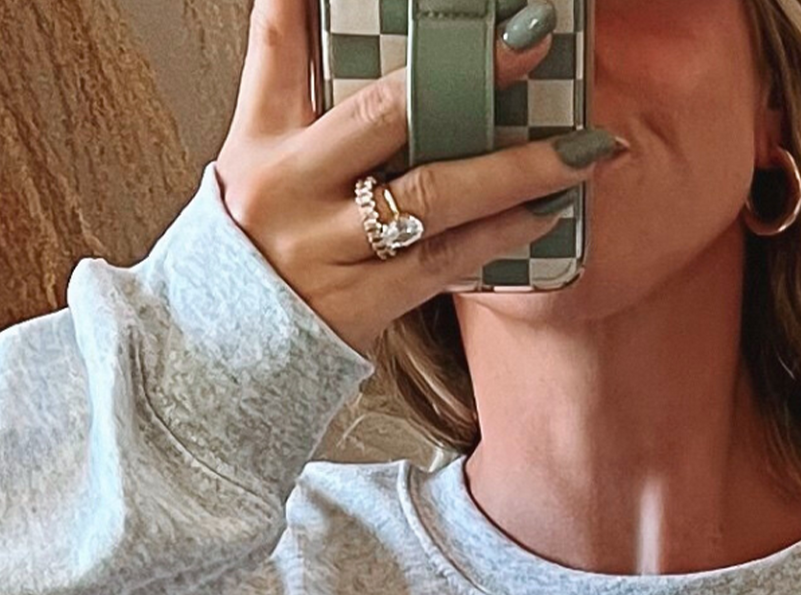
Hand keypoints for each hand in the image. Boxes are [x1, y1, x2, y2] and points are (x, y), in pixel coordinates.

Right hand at [212, 0, 628, 359]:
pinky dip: (498, 237)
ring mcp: (327, 249)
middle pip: (386, 115)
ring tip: (578, 152)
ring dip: (515, 171)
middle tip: (529, 42)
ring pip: (433, 195)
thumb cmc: (255, 250)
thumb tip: (319, 11)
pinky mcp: (360, 303)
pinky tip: (543, 215)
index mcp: (263, 142)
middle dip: (466, 77)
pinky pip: (443, 263)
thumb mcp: (252, 162)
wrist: (222, 353)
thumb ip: (286, 87)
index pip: (280, 45)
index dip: (308, 1)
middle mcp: (290, 188)